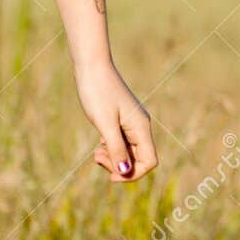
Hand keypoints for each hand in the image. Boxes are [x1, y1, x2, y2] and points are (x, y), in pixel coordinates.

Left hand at [74, 59, 158, 182]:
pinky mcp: (121, 119)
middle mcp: (140, 126)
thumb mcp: (105, 124)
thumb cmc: (97, 92)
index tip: (110, 174)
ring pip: (129, 151)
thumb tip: (125, 173)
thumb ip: (116, 149)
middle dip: (120, 166)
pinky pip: (121, 142)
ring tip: (96, 152)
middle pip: (139, 159)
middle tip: (98, 157)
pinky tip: (99, 143)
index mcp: (141, 127)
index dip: (132, 174)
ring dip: (113, 157)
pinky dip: (111, 147)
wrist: (91, 65)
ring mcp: (131, 122)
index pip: (149, 161)